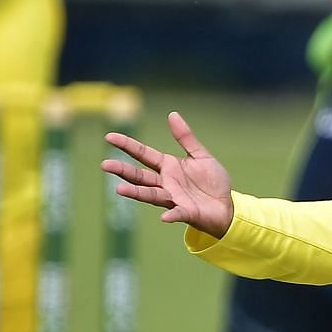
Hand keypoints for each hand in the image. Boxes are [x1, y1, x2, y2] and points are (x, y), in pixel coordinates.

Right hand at [101, 111, 234, 237]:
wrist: (227, 206)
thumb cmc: (212, 182)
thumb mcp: (201, 156)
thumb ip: (186, 138)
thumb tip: (172, 114)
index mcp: (168, 166)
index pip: (143, 154)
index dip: (127, 145)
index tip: (109, 137)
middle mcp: (166, 183)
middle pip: (140, 176)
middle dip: (123, 171)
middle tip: (105, 165)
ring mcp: (174, 198)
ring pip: (151, 194)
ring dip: (136, 193)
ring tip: (119, 190)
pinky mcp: (186, 212)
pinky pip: (177, 213)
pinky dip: (171, 215)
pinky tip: (164, 217)